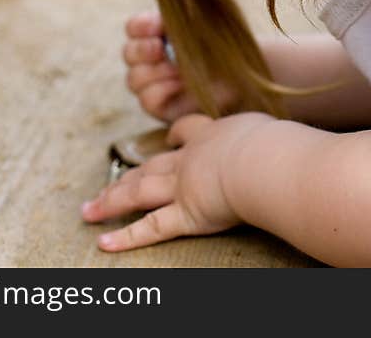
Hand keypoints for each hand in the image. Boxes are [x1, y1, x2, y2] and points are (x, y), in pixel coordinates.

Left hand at [82, 111, 274, 250]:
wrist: (264, 159)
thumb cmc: (274, 144)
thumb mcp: (267, 129)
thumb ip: (263, 136)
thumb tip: (281, 139)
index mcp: (212, 134)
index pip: (187, 130)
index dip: (176, 136)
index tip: (170, 138)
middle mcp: (190, 158)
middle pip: (151, 165)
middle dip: (127, 175)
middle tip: (106, 182)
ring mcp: (183, 185)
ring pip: (139, 191)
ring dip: (111, 200)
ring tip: (89, 209)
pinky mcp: (186, 213)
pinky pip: (152, 227)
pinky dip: (126, 236)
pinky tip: (104, 241)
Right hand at [123, 11, 238, 121]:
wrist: (246, 73)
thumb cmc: (224, 43)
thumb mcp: (205, 18)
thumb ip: (183, 5)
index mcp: (158, 33)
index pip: (134, 28)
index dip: (140, 26)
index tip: (157, 26)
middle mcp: (152, 58)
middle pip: (128, 53)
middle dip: (142, 50)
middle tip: (160, 49)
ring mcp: (155, 83)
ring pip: (134, 78)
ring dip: (156, 72)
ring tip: (180, 70)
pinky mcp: (163, 107)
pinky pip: (147, 100)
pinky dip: (161, 90)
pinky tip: (181, 85)